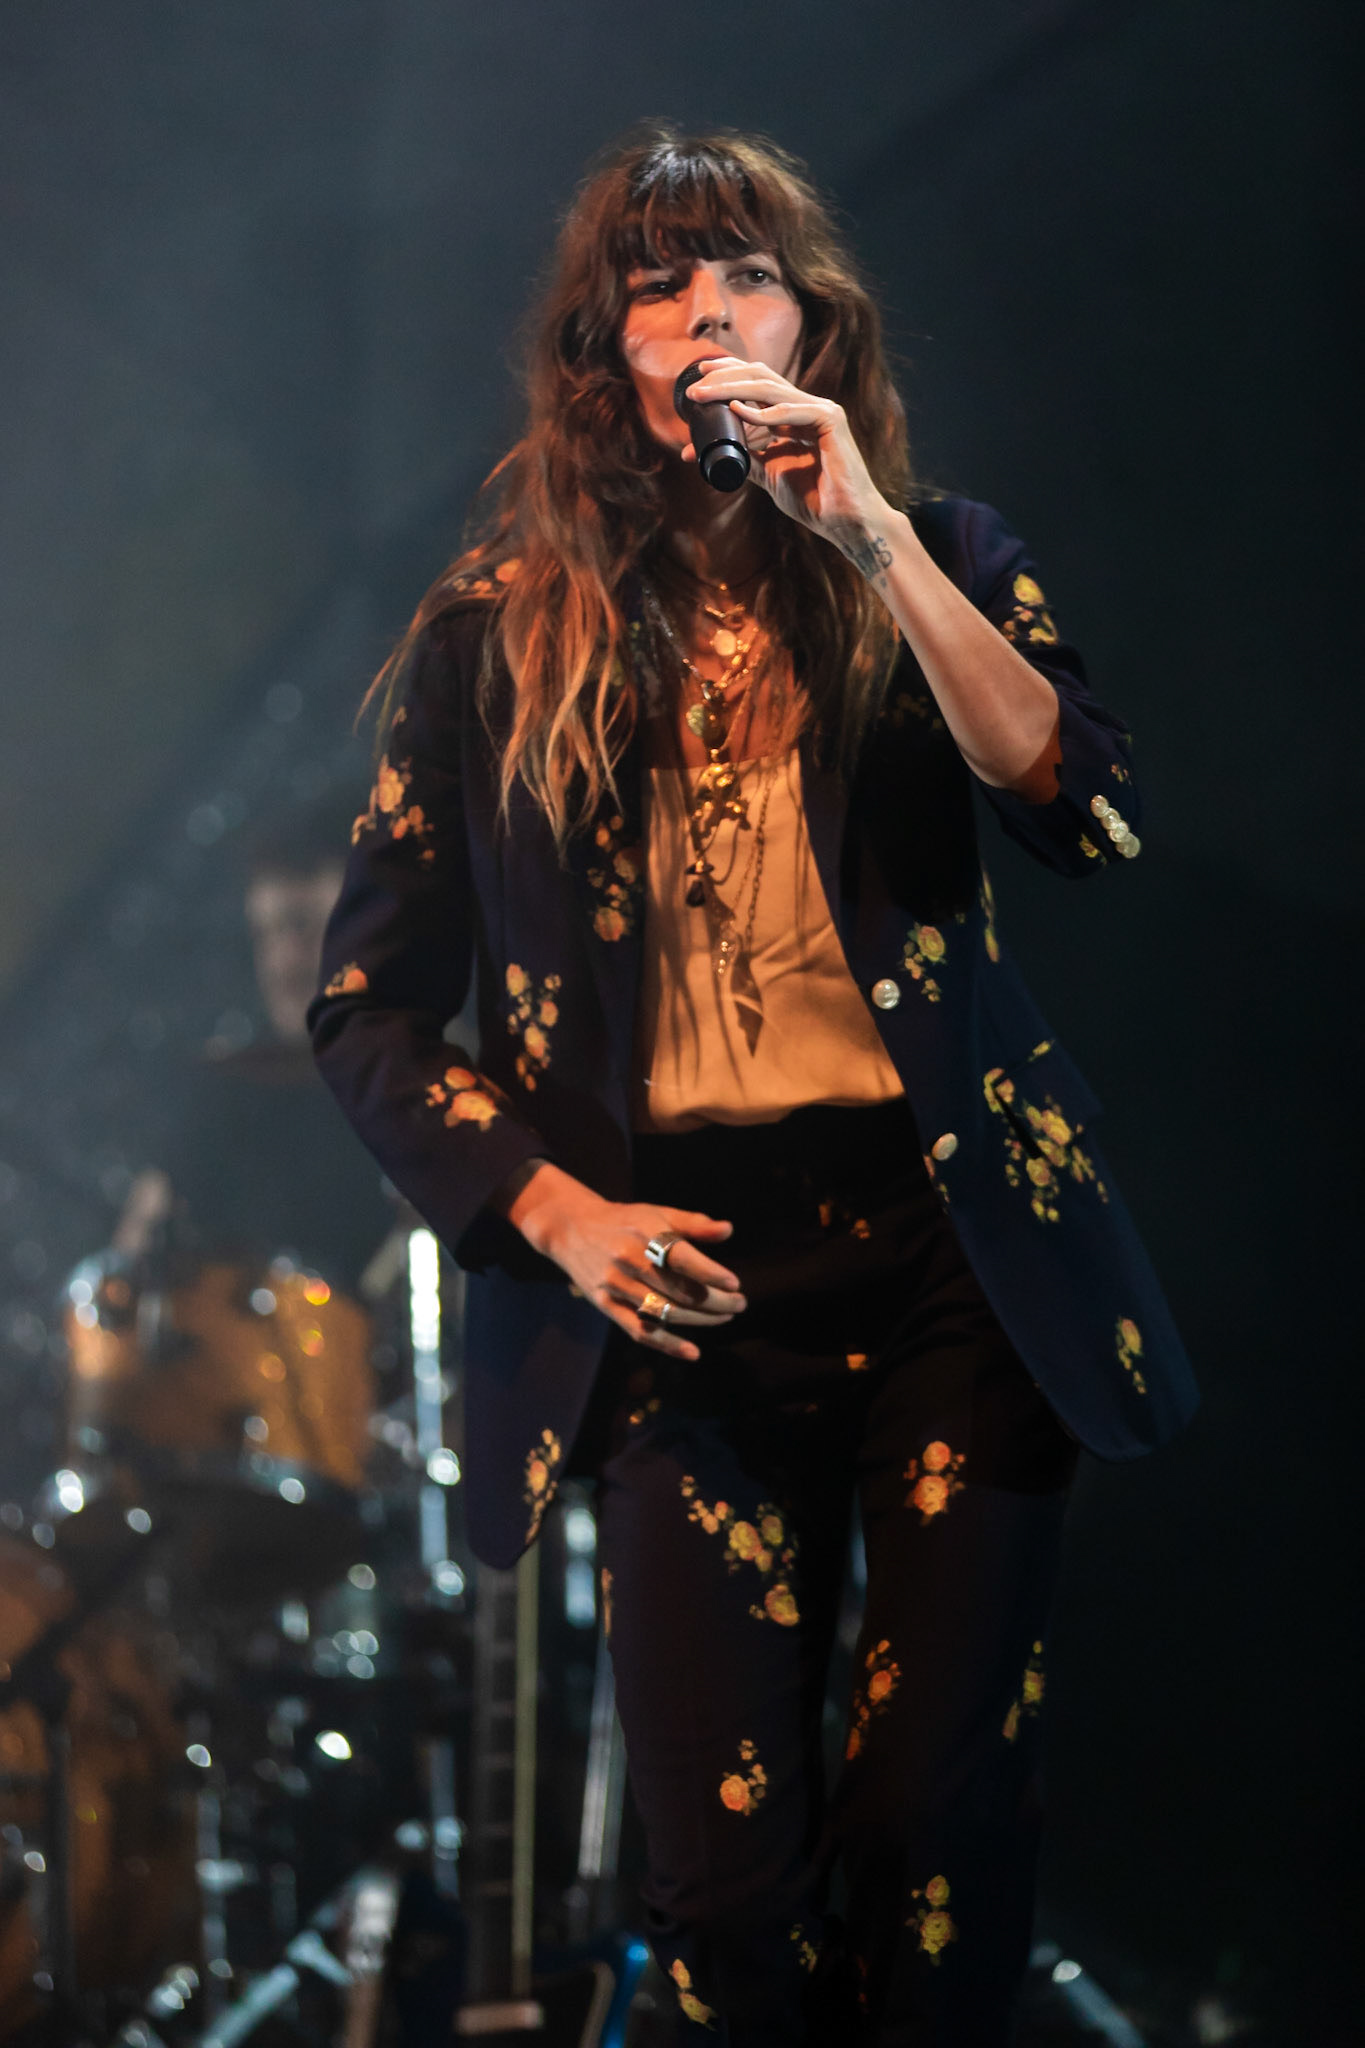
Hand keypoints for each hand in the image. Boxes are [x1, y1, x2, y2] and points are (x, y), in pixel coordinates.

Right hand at [498, 1161, 744, 1360]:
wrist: (571, 1228)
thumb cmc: (624, 1220)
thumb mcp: (657, 1213)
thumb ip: (693, 1224)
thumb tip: (728, 1229)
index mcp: (645, 1233)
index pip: (681, 1257)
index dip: (709, 1272)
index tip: (735, 1284)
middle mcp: (629, 1260)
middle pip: (679, 1290)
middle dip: (715, 1301)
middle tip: (739, 1304)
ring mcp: (616, 1285)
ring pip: (664, 1312)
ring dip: (700, 1320)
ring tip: (724, 1317)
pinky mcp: (606, 1305)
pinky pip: (639, 1330)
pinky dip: (667, 1344)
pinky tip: (692, 1352)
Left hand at [682, 355, 897, 566]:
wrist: (845, 522)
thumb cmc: (814, 501)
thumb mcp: (768, 475)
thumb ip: (744, 459)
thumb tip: (702, 454)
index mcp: (794, 415)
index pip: (758, 384)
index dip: (729, 375)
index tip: (698, 380)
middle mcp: (807, 406)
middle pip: (761, 378)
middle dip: (725, 377)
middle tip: (694, 388)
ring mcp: (820, 410)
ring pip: (771, 389)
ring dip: (733, 390)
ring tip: (704, 396)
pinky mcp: (831, 420)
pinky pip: (790, 412)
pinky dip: (763, 414)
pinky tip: (738, 411)